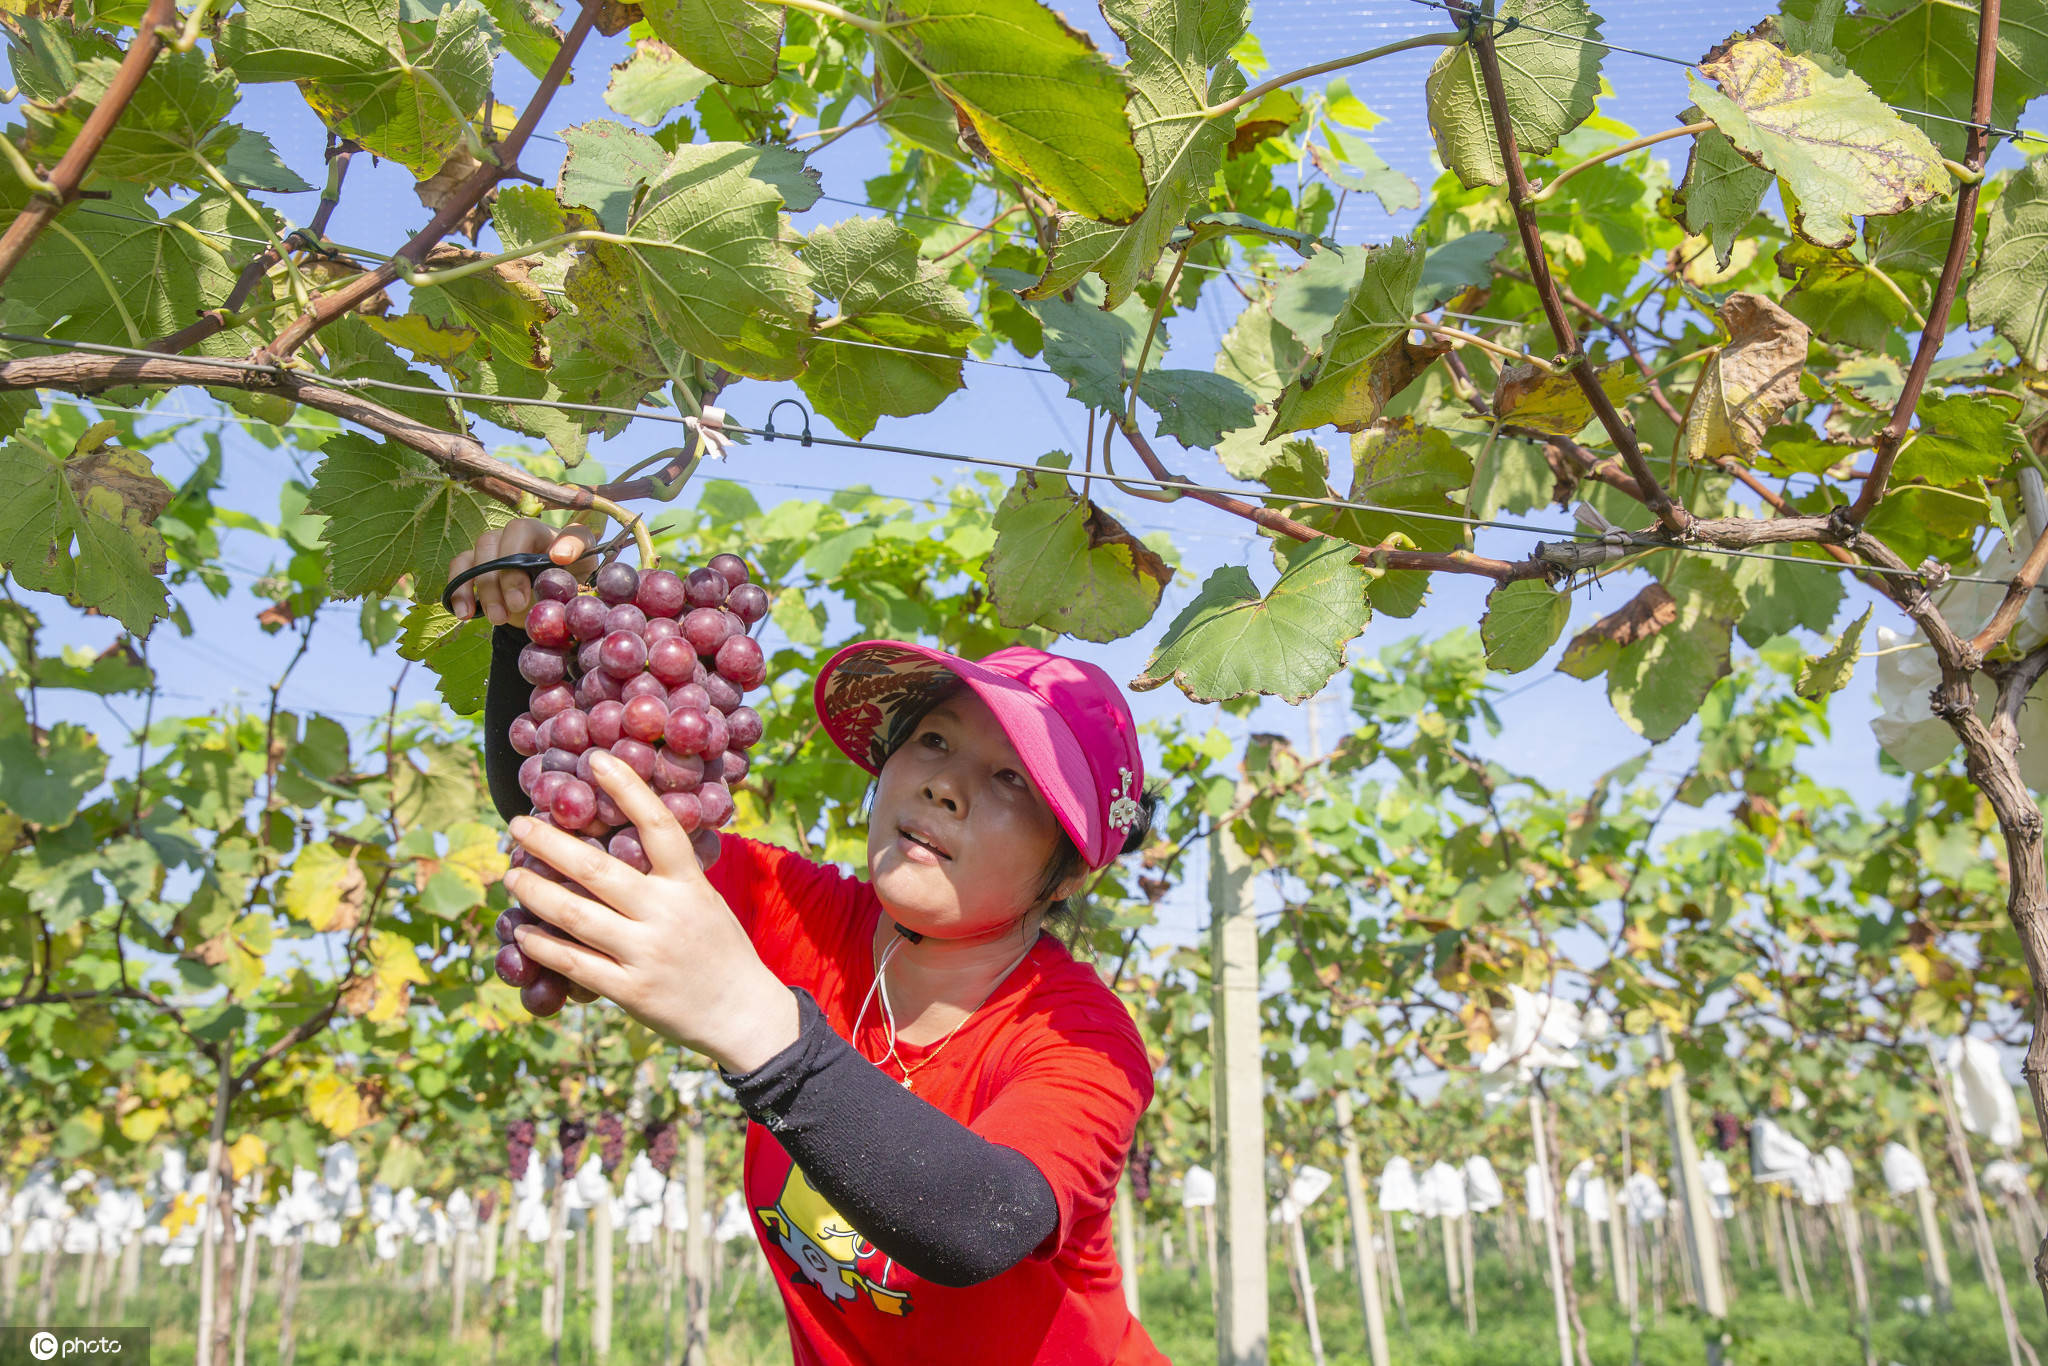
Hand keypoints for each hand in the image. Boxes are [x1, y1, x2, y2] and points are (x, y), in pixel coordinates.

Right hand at [447, 517, 600, 628]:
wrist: (545, 595)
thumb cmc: (567, 573)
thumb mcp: (582, 565)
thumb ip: (578, 555)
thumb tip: (560, 555)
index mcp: (539, 531)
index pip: (532, 528)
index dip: (535, 542)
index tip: (560, 560)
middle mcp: (510, 534)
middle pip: (498, 544)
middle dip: (507, 577)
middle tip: (519, 604)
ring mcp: (490, 547)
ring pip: (477, 558)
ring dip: (485, 590)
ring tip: (498, 618)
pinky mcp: (473, 564)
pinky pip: (459, 569)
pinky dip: (458, 591)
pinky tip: (465, 614)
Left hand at [502, 749, 799, 1071]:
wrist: (742, 1013)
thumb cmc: (719, 949)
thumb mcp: (704, 900)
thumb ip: (668, 875)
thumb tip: (620, 836)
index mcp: (689, 884)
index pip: (658, 825)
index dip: (628, 788)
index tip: (596, 760)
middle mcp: (666, 914)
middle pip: (597, 870)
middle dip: (549, 843)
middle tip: (518, 824)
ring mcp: (645, 953)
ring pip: (575, 915)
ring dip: (534, 892)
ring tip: (512, 874)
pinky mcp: (630, 991)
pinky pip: (574, 963)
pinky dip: (541, 945)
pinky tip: (521, 931)